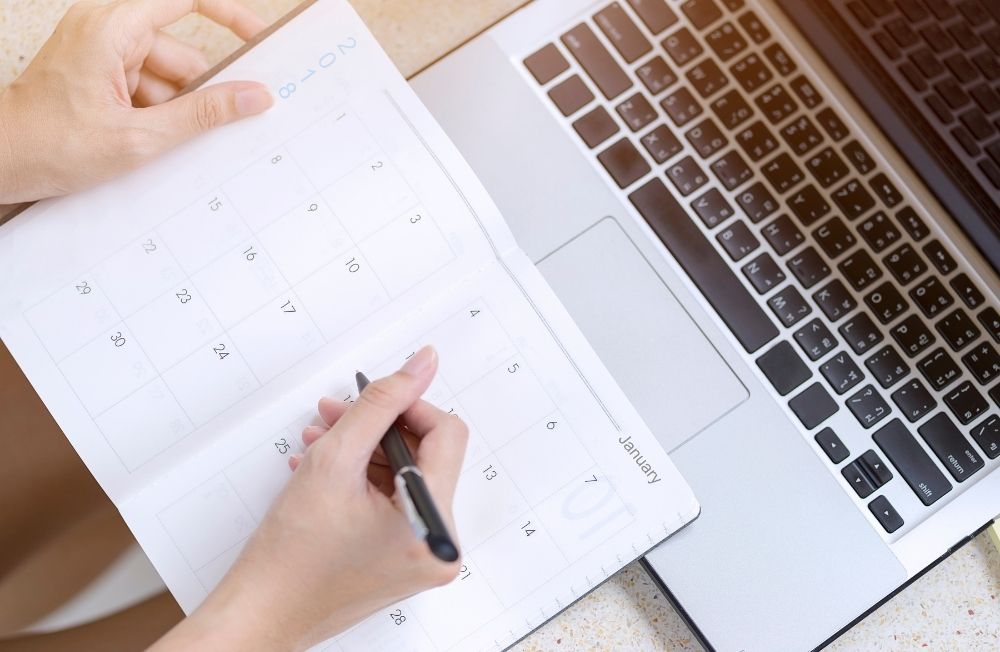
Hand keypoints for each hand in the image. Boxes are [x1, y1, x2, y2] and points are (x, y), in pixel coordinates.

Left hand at [0, 0, 273, 204]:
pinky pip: (148, 89)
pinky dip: (159, 115)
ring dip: (177, 111)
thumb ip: (204, 115)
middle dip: (200, 92)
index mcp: (114, 28)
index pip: (186, 0)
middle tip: (223, 126)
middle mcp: (108, 31)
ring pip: (167, 77)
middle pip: (181, 53)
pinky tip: (154, 144)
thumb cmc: (51, 145)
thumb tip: (254, 97)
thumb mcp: (141, 137)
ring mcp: (102, 54)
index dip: (229, 16)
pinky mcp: (99, 76)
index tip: (259, 40)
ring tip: (167, 146)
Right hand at [152, 346, 468, 650]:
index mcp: (433, 523)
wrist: (264, 612)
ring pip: (405, 476)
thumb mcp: (335, 459)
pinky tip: (325, 468)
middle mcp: (440, 544)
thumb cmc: (290, 556)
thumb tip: (422, 365)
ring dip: (363, 451)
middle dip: (377, 429)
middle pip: (425, 455)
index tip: (377, 396)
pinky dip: (363, 479)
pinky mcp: (406, 559)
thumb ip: (382, 403)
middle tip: (335, 415)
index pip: (447, 434)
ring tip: (320, 442)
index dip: (409, 406)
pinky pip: (395, 501)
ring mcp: (424, 554)